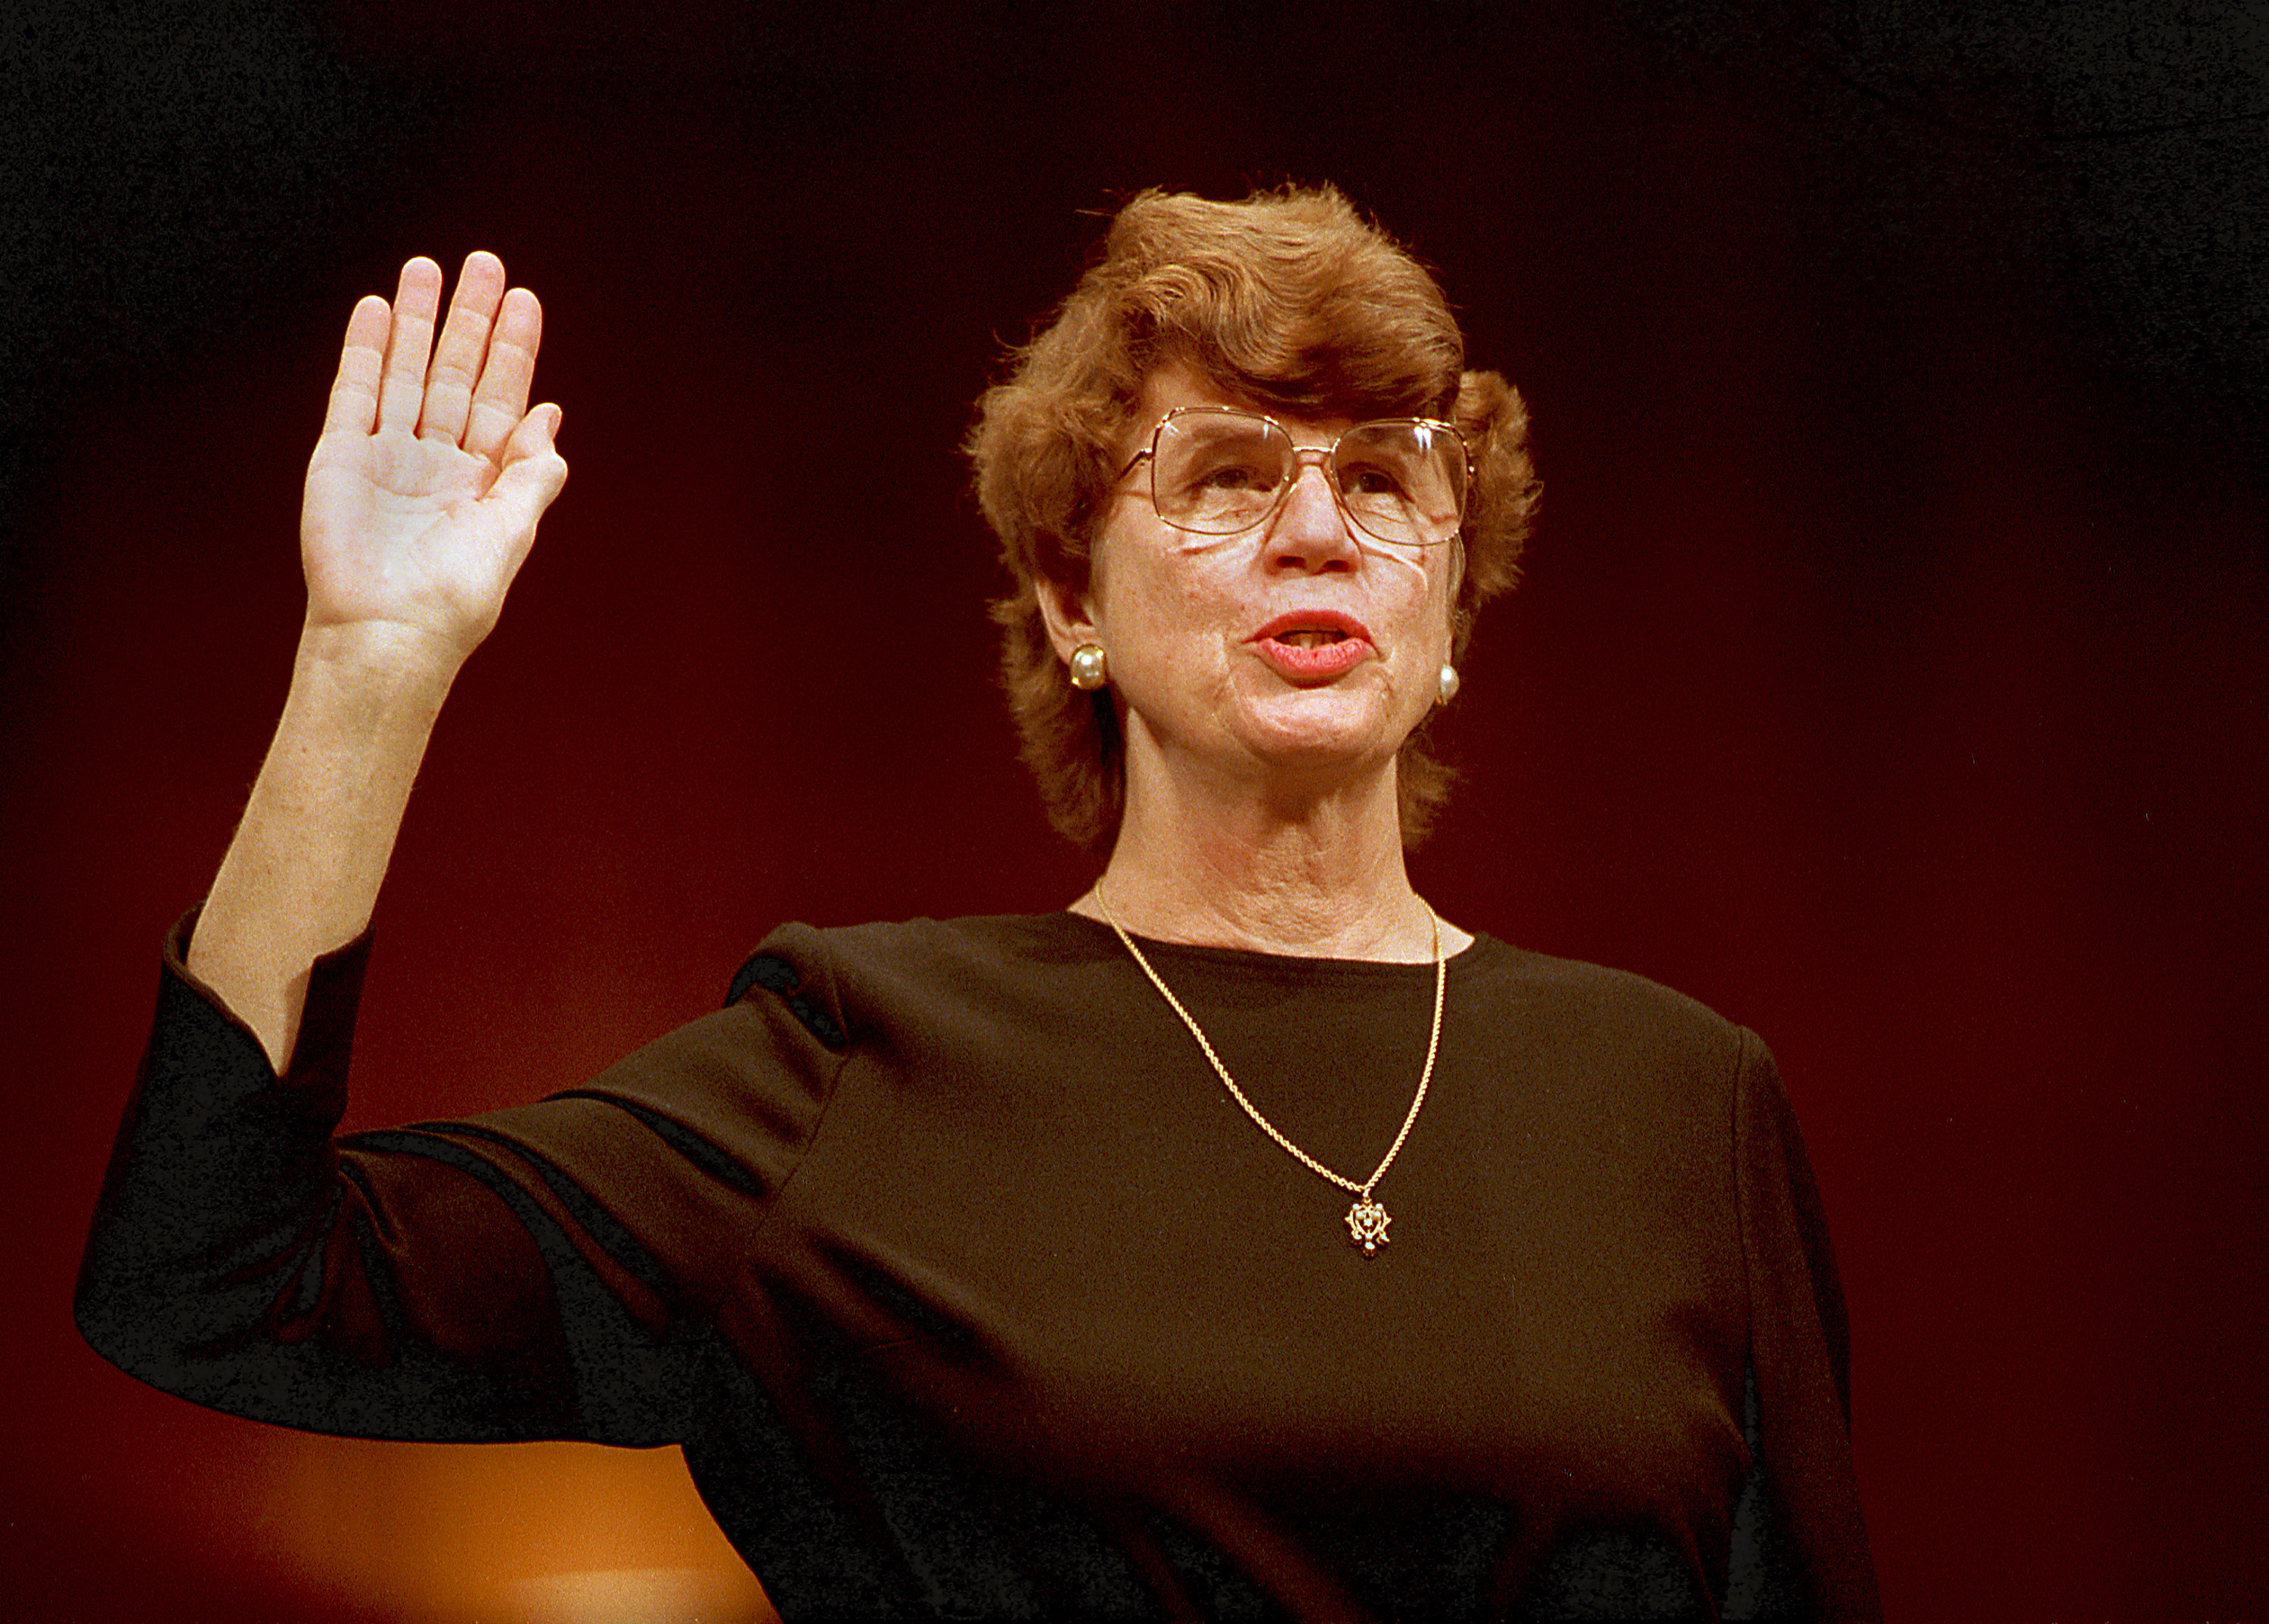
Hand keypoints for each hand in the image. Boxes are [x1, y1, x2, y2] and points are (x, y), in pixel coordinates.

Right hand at [300, 252, 567, 663]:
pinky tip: (378, 309)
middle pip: (458, 372)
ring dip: (419, 320)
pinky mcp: (342, 456)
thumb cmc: (454, 598)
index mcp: (484, 479)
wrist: (387, 633)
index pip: (504, 397)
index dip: (515, 348)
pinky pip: (355, 391)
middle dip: (471, 319)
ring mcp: (389, 455)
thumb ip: (532, 475)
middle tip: (485, 261)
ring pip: (407, 370)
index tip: (526, 300)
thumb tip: (552, 415)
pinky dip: (366, 350)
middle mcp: (438, 460)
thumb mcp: (510, 533)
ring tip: (427, 267)